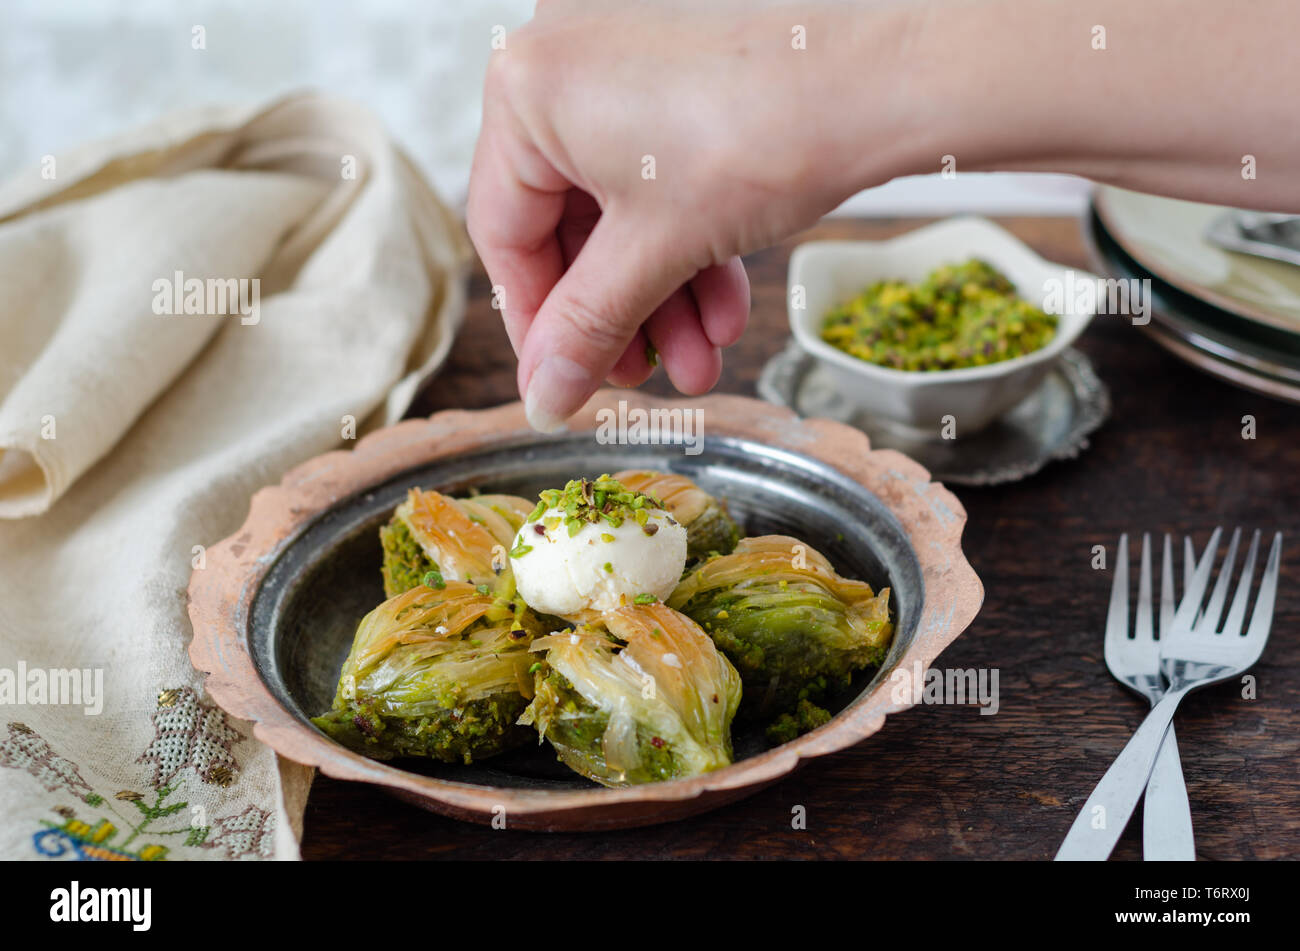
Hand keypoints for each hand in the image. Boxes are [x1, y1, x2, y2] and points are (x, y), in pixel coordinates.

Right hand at [467, 1, 903, 429]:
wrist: (880, 81)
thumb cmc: (762, 134)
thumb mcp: (654, 251)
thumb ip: (586, 328)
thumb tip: (544, 395)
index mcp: (524, 88)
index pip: (505, 235)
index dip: (537, 326)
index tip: (561, 380)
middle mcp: (562, 62)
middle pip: (568, 227)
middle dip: (619, 315)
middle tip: (642, 377)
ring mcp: (623, 64)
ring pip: (622, 211)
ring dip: (660, 295)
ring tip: (699, 358)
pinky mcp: (678, 76)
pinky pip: (660, 177)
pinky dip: (687, 246)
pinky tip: (723, 308)